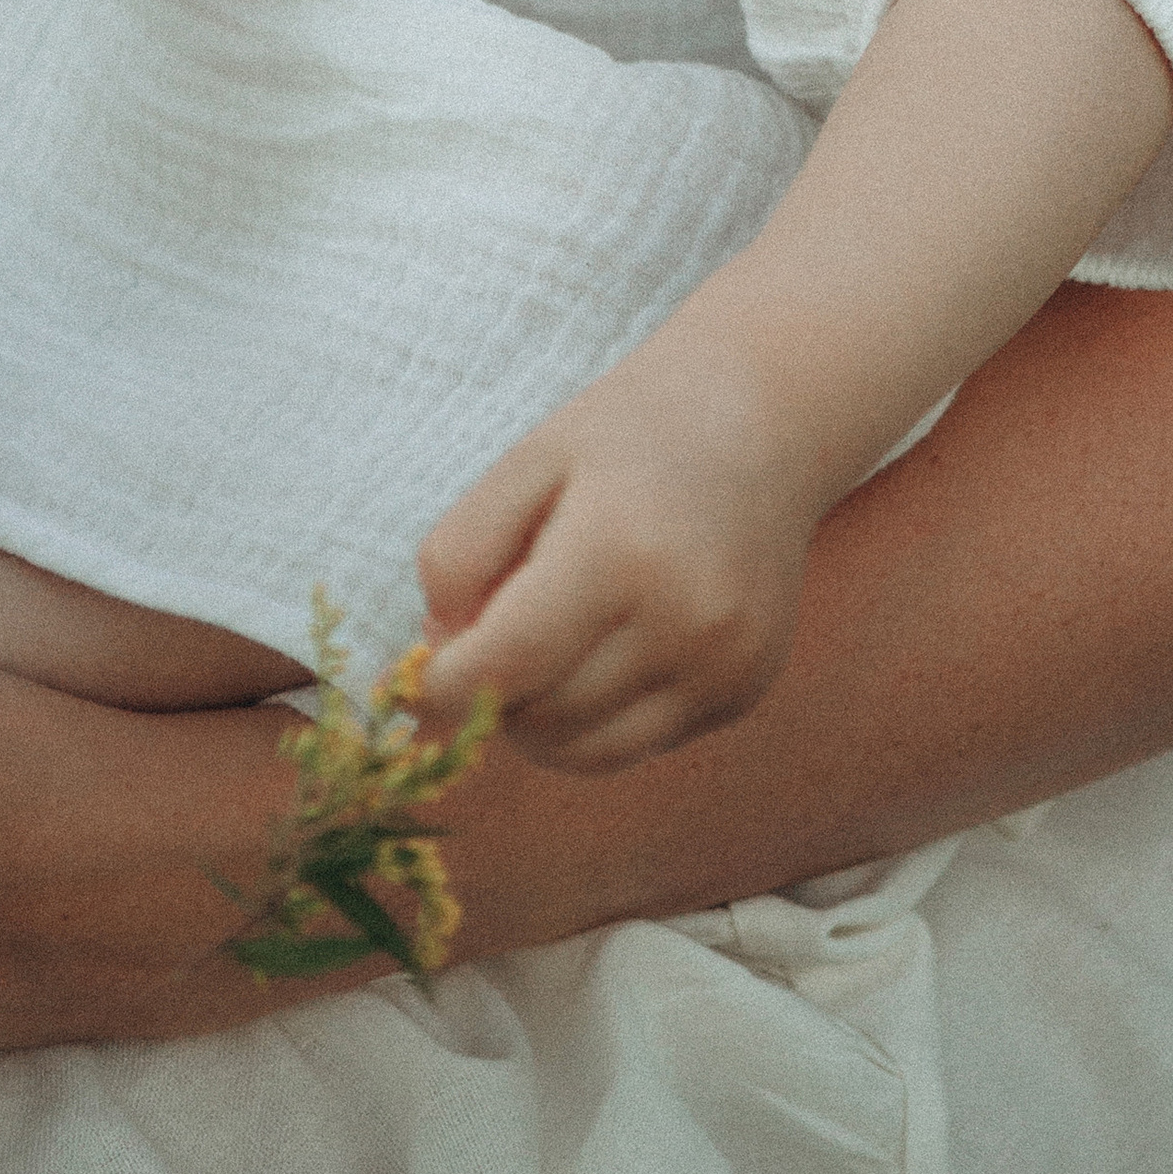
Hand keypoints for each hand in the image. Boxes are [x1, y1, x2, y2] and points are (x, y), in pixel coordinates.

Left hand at [416, 356, 817, 772]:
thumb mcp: (526, 462)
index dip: (444, 689)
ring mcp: (723, 665)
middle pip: (544, 718)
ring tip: (535, 648)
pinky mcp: (744, 692)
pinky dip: (598, 718)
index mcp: (618, 550)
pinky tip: (601, 647)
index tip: (411, 682)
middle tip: (480, 640)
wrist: (761, 421)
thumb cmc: (629, 433)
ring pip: (589, 752)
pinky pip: (641, 743)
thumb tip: (438, 650)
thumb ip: (462, 553)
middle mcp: (682, 622)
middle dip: (490, 697)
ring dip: (538, 722)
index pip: (508, 663)